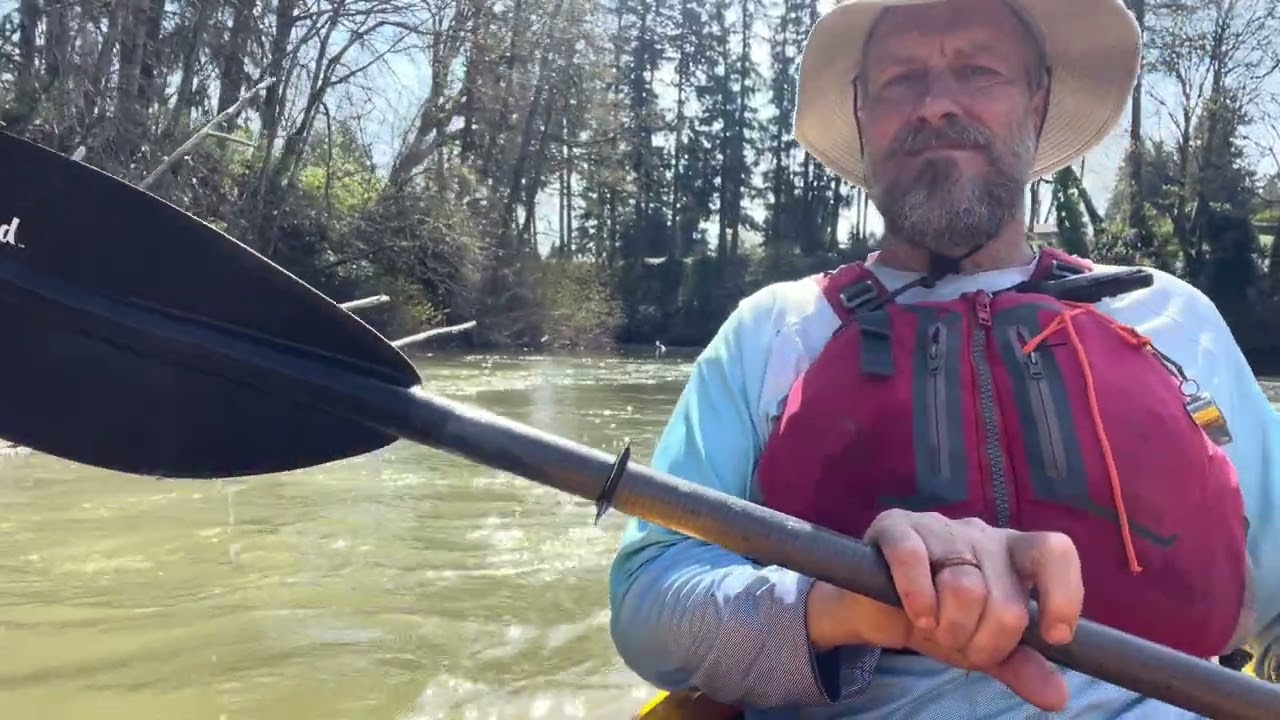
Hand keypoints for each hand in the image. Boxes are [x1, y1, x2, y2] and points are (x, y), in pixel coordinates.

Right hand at [805, 510, 1083, 711]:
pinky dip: (918, 598)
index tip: (1053, 637)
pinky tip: (916, 615)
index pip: (1054, 552)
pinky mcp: (895, 527)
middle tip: (960, 646)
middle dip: (985, 642)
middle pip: (1006, 600)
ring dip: (949, 628)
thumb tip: (1058, 697)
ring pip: (964, 587)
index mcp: (1012, 554)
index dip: (1062, 596)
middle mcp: (981, 534)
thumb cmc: (936, 619)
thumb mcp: (981, 646)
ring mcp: (938, 526)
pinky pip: (914, 561)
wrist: (871, 609)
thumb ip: (1019, 665)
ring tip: (933, 631)